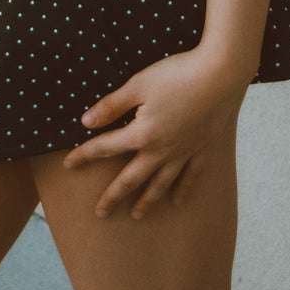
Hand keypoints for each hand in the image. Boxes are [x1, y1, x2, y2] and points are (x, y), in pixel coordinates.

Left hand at [63, 49, 249, 218]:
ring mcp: (184, 153)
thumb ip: (112, 106)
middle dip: (114, 196)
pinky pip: (190, 177)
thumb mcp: (138, 85)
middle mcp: (161, 150)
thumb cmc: (177, 75)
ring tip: (136, 214)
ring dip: (146, 200)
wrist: (220, 75)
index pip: (106, 147)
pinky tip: (177, 200)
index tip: (68, 165)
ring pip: (161, 183)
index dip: (85, 155)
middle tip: (100, 212)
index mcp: (142, 134)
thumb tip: (85, 122)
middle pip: (132, 178)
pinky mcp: (203, 149)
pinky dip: (183, 190)